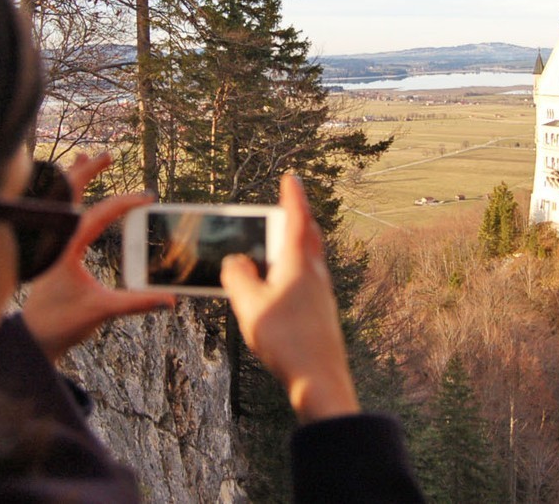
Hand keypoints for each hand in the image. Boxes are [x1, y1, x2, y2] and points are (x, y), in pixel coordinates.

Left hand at [21, 155, 173, 360]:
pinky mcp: (49, 252)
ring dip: (71, 179)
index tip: (147, 198)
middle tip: (107, 156)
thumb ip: (136, 302)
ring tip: (83, 158)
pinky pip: (56, 215)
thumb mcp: (101, 310)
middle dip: (87, 172)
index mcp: (66, 248)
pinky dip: (63, 197)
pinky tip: (69, 192)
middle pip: (68, 195)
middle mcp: (54, 241)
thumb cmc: (61, 322)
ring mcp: (49, 245)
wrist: (34, 338)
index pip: (98, 215)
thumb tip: (169, 299)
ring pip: (58, 201)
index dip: (125, 203)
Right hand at [221, 173, 359, 422]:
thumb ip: (238, 277)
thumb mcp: (249, 305)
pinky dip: (292, 272)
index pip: (297, 218)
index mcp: (298, 263)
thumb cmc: (286, 340)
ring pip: (308, 259)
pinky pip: (306, 280)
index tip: (291, 178)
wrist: (320, 380)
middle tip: (283, 209)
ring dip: (293, 247)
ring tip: (273, 248)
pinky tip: (279, 288)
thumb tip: (236, 262)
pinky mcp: (322, 312)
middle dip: (296, 219)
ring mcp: (322, 293)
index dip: (293, 196)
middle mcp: (314, 273)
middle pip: (308, 237)